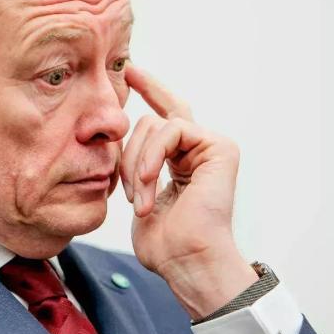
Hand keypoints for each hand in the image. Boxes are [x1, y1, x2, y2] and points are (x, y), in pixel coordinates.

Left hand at [121, 65, 258, 318]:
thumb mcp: (138, 198)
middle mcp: (200, 151)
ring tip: (135, 197)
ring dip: (136, 161)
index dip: (150, 93)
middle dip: (143, 105)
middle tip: (128, 105)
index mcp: (182, 163)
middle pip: (164, 112)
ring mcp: (212, 146)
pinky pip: (172, 129)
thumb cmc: (165, 244)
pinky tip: (146, 182)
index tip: (130, 73)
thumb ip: (134, 169)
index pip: (165, 121)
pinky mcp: (220, 146)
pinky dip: (151, 155)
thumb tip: (112, 149)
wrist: (188, 261)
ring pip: (156, 124)